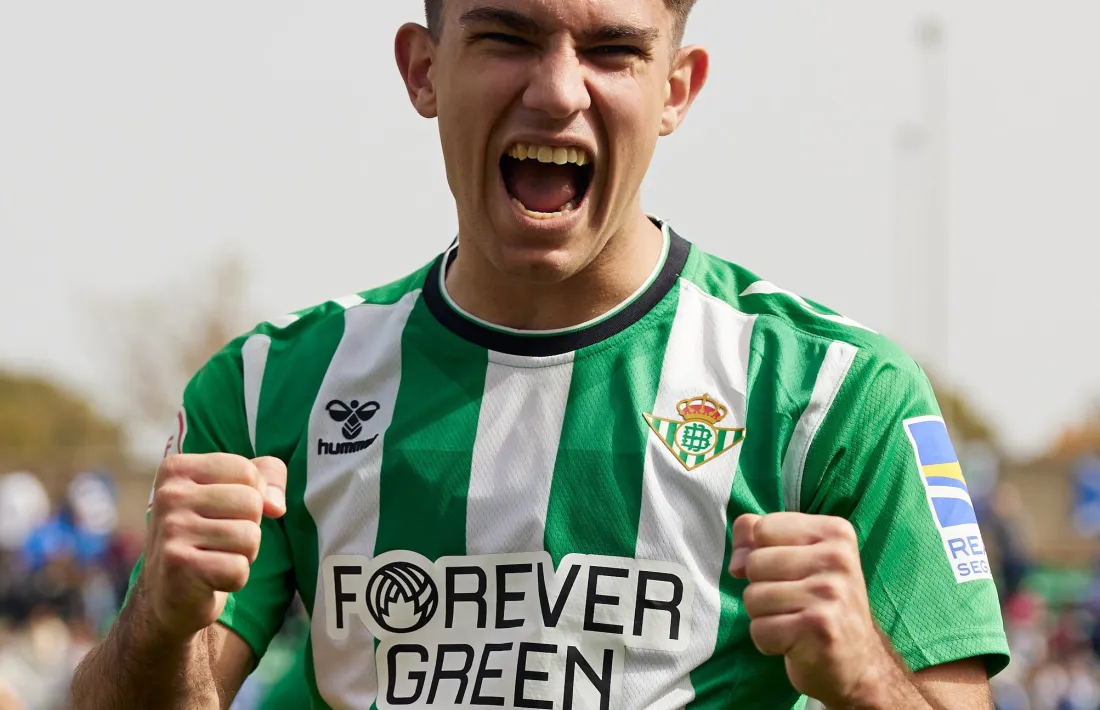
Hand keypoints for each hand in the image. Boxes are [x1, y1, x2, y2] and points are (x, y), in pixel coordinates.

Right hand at [140, 453, 286, 640]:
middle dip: (249, 527)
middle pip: (251, 503)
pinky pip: (239, 568)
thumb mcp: (235, 490)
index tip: (225, 512)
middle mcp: (169, 495)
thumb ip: (267, 474)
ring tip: (215, 557)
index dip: (252, 496)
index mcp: (177, 469)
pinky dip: (234, 579)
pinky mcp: (178, 566)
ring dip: (243, 554)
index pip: (247, 471)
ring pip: (249, 537)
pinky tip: (210, 579)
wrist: (168, 593)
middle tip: (219, 540)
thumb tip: (276, 504)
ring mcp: (170, 530)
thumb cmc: (208, 532)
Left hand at [730, 512, 898, 707]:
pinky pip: (760, 629)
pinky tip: (794, 642)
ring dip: (764, 616)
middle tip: (793, 603)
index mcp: (835, 531)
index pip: (763, 527)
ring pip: (753, 596)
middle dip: (761, 587)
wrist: (859, 663)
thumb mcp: (798, 557)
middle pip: (754, 562)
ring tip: (794, 621)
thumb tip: (736, 560)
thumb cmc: (820, 604)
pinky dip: (768, 641)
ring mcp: (831, 593)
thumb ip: (759, 539)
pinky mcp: (819, 629)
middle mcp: (837, 558)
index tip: (788, 572)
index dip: (761, 553)